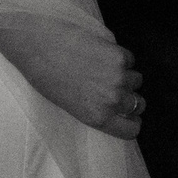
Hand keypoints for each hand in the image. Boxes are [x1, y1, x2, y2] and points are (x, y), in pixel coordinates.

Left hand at [0, 13, 146, 139]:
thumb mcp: (68, 105)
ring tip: (102, 68)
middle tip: (113, 88)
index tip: (128, 117)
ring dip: (125, 75)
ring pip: (137, 80)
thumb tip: (113, 108)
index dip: (131, 122)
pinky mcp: (120, 56)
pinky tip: (100, 53)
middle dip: (129, 97)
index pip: (132, 130)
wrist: (39, 46)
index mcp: (97, 117)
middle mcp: (112, 101)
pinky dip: (120, 57)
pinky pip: (130, 60)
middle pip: (138, 105)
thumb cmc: (45, 76)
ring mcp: (119, 78)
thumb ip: (94, 110)